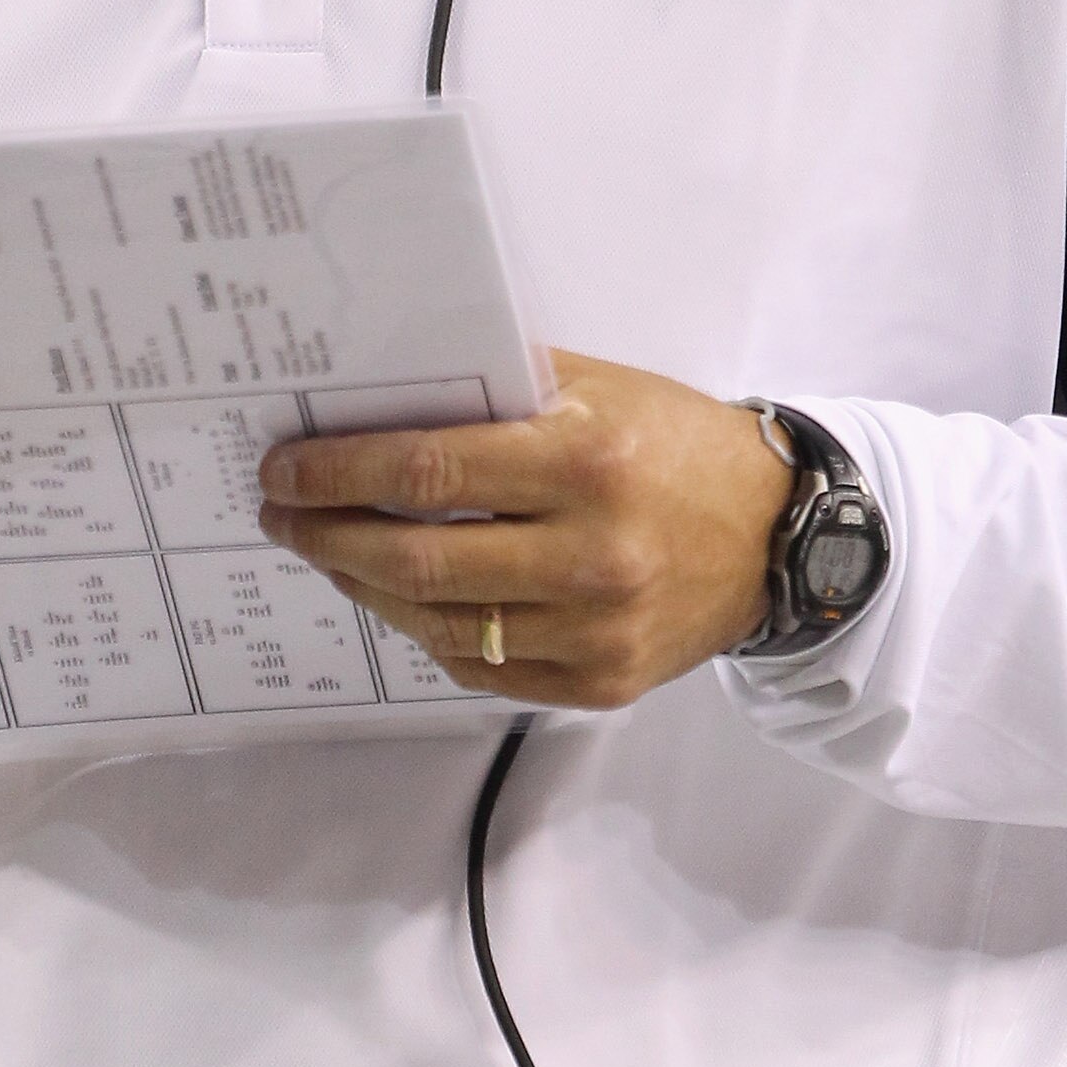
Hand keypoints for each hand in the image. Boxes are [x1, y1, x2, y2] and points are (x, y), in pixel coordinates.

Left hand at [256, 348, 790, 710]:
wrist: (781, 535)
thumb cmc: (678, 447)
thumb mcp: (600, 389)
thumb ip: (503, 384)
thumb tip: (387, 382)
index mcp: (587, 462)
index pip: (430, 468)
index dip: (340, 472)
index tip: (286, 468)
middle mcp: (592, 553)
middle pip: (418, 559)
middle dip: (329, 537)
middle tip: (284, 516)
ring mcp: (597, 630)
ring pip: (441, 625)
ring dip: (367, 588)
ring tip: (332, 554)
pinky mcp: (603, 684)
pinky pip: (485, 670)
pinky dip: (430, 634)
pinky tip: (403, 600)